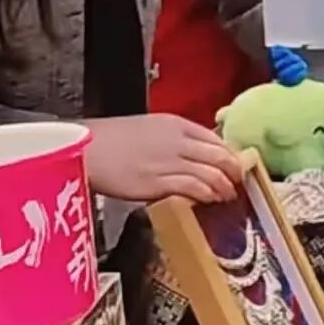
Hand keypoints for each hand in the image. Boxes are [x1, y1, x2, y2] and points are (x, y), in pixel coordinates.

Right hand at [84, 115, 243, 204]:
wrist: (85, 149)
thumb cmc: (110, 141)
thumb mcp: (148, 129)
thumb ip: (173, 139)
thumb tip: (192, 154)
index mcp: (176, 124)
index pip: (215, 139)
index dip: (229, 154)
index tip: (234, 166)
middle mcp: (177, 140)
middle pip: (219, 156)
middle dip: (233, 171)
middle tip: (238, 182)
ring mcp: (168, 161)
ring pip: (211, 173)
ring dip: (224, 187)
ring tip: (227, 196)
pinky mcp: (158, 182)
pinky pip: (193, 188)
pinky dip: (206, 194)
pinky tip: (209, 200)